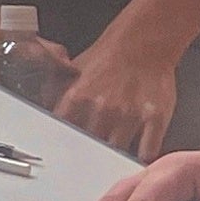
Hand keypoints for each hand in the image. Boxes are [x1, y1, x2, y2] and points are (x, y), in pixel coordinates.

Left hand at [53, 24, 179, 158]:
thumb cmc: (110, 56)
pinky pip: (147, 150)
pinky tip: (138, 158)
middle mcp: (102, 108)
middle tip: (92, 156)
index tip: (65, 151)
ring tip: (113, 158)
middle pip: (90, 146)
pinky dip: (142, 157)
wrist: (144, 42)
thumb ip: (56, 90)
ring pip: (117, 151)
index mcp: (78, 97)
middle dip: (90, 153)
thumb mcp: (74, 68)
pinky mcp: (156, 119)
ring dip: (114, 156)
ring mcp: (130, 115)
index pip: (63, 132)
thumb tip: (43, 104)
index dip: (64, 143)